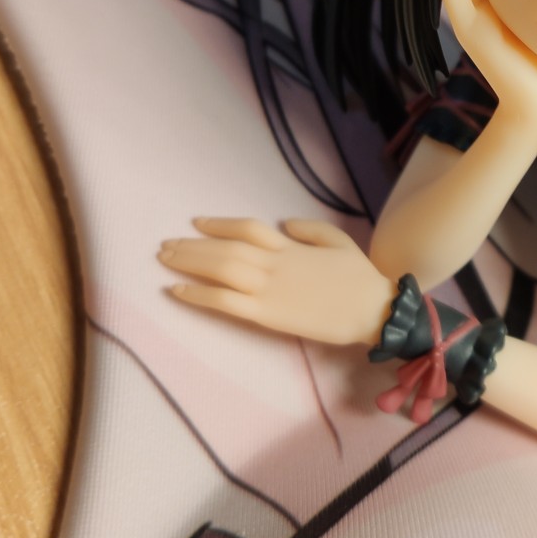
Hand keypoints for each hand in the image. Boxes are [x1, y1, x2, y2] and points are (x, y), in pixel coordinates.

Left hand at [159, 217, 396, 345]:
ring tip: (165, 260)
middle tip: (166, 245)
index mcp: (289, 246)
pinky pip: (225, 302)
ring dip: (189, 263)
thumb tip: (284, 224)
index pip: (246, 228)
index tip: (196, 222)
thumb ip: (309, 229)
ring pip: (220, 270)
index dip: (219, 224)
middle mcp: (273, 263)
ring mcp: (268, 289)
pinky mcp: (267, 315)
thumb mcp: (338, 241)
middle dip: (192, 245)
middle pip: (224, 248)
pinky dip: (198, 295)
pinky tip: (177, 291)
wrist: (372, 309)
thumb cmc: (358, 277)